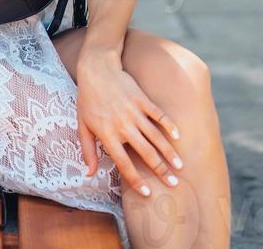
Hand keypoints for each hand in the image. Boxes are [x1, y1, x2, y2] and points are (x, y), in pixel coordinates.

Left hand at [76, 50, 182, 195]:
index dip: (137, 181)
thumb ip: (87, 151)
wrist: (97, 69)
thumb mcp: (82, 125)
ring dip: (169, 152)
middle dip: (161, 171)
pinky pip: (158, 114)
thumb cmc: (88, 98)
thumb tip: (89, 174)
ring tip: (180, 166)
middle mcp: (123, 126)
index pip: (124, 164)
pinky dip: (169, 125)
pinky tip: (177, 135)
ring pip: (156, 136)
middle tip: (173, 184)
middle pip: (146, 153)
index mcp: (107, 135)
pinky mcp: (142, 99)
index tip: (148, 193)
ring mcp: (134, 112)